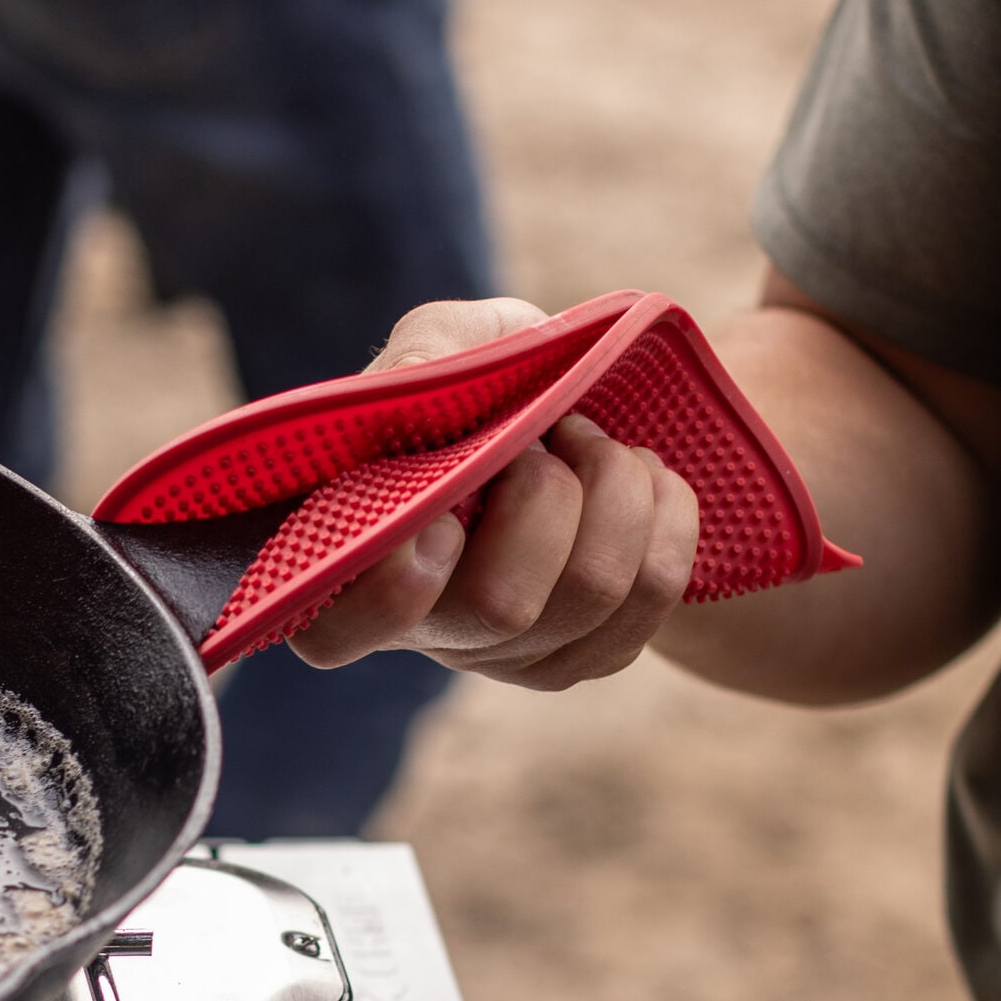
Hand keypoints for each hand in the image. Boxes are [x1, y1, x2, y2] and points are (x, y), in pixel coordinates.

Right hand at [291, 300, 700, 689]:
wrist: (561, 407)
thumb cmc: (476, 377)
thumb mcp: (440, 342)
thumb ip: (421, 356)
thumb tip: (418, 382)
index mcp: (354, 565)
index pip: (336, 634)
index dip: (391, 589)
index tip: (441, 513)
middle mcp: (428, 634)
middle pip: (500, 605)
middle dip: (547, 492)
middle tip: (546, 434)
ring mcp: (512, 657)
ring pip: (592, 594)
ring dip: (616, 487)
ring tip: (594, 441)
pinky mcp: (592, 653)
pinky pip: (654, 595)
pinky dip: (665, 514)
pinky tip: (635, 476)